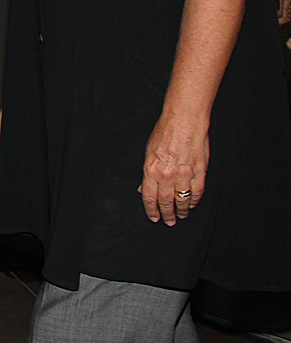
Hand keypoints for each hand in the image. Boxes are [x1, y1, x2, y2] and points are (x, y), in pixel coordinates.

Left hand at [138, 111, 208, 225]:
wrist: (184, 121)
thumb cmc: (164, 133)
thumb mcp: (148, 152)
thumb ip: (147, 173)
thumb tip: (143, 189)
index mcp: (151, 170)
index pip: (149, 197)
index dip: (151, 210)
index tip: (154, 217)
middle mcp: (166, 175)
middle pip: (166, 202)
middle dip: (167, 214)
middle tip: (169, 221)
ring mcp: (184, 175)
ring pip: (182, 200)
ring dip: (182, 210)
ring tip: (181, 216)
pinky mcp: (199, 172)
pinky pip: (197, 192)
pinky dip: (195, 201)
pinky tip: (193, 204)